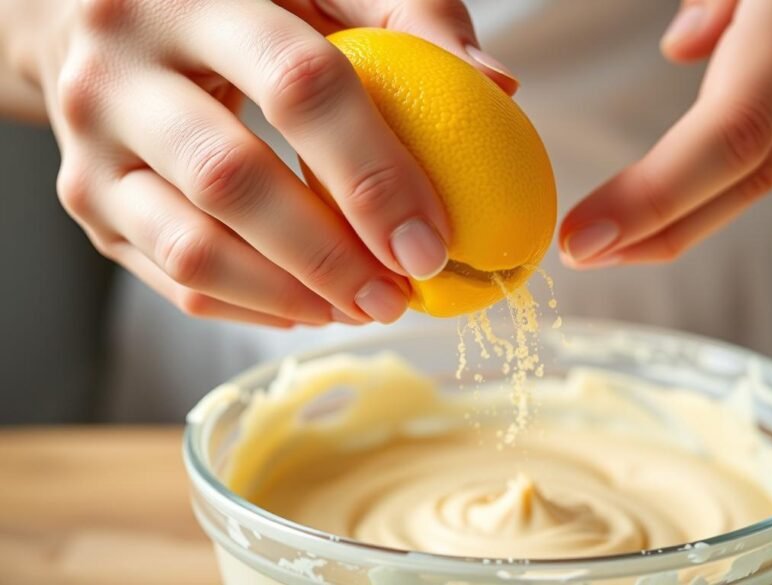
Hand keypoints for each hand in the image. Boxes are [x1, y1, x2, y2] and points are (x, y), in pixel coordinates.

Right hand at [6, 0, 514, 325]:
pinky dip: (251, 308)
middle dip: (331, 255)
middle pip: (232, 180)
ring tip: (362, 307)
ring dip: (292, 295)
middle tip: (398, 297)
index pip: (296, 85)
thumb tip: (498, 88)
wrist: (89, 15)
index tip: (431, 243)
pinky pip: (170, 279)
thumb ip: (405, 13)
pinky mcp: (86, 204)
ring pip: (192, 247)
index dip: (373, 173)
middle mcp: (119, 69)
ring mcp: (89, 146)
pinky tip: (310, 307)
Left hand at [559, 0, 771, 267]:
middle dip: (664, 227)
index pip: (730, 133)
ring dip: (701, 205)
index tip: (588, 238)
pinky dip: (761, 151)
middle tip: (592, 252)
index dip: (656, 197)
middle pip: (754, 177)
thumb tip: (681, 51)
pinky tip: (738, 140)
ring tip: (631, 226)